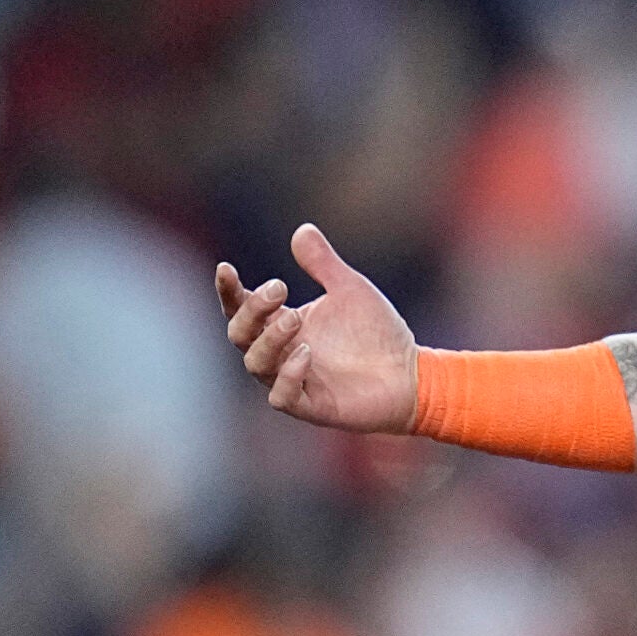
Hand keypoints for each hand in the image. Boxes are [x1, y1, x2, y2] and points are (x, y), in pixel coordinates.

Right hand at [215, 224, 418, 430]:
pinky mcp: (310, 405)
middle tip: (279, 289)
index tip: (226, 269)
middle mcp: (279, 353)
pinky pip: (282, 396)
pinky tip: (305, 354)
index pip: (241, 308)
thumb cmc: (375, 332)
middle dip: (252, 311)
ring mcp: (291, 381)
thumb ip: (324, 264)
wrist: (410, 372)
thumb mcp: (350, 290)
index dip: (229, 291)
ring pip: (256, 364)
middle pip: (241, 334)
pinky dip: (287, 376)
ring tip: (295, 319)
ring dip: (270, 341)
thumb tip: (302, 229)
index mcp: (281, 324)